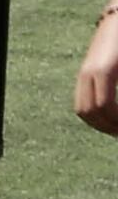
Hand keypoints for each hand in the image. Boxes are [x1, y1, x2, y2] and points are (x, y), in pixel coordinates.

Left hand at [78, 1, 117, 135]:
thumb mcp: (114, 66)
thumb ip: (109, 84)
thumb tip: (109, 104)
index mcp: (88, 74)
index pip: (85, 110)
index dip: (100, 125)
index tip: (116, 132)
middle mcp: (86, 73)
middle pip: (87, 113)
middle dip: (106, 128)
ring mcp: (94, 70)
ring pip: (97, 111)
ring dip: (113, 123)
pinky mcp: (106, 69)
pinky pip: (106, 102)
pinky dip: (116, 115)